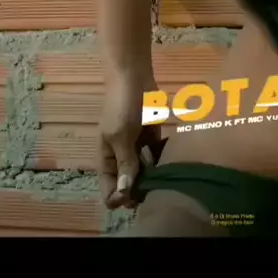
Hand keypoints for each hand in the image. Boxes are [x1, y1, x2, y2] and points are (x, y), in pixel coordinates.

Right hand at [98, 76, 160, 209]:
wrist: (134, 78)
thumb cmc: (121, 106)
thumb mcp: (119, 136)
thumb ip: (125, 163)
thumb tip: (125, 192)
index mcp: (106, 160)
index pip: (108, 190)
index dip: (119, 199)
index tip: (133, 198)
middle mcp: (120, 159)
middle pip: (129, 186)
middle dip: (139, 192)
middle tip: (153, 191)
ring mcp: (137, 150)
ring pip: (145, 175)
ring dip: (153, 180)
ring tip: (164, 180)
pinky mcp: (152, 141)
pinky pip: (157, 160)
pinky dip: (162, 164)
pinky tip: (172, 166)